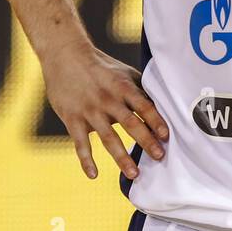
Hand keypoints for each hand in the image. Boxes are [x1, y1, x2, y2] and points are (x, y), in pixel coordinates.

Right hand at [40, 44, 167, 181]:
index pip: (144, 105)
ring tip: (134, 174)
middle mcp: (107, 99)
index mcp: (122, 86)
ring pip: (108, 138)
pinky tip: (93, 175)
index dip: (156, 121)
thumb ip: (140, 89)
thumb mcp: (123, 72)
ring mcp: (89, 110)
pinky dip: (86, 160)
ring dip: (122, 158)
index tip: (166, 136)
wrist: (64, 55)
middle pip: (130, 123)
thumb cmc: (100, 66)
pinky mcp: (72, 119)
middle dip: (146, 141)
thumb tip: (163, 106)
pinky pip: (80, 144)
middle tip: (159, 157)